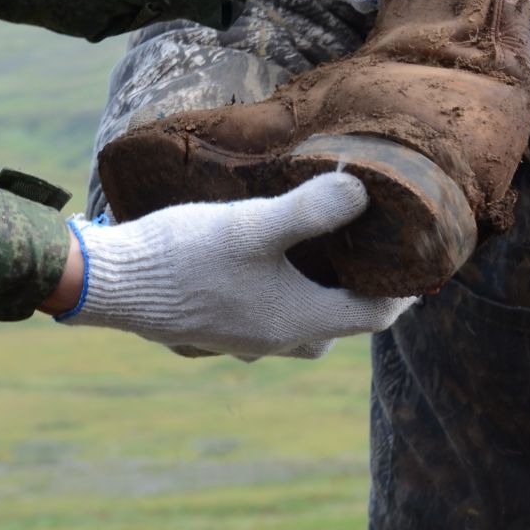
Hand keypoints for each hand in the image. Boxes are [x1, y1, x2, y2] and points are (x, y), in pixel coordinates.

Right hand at [49, 170, 413, 358]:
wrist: (112, 284)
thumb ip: (310, 210)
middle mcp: (274, 340)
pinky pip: (263, 322)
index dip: (401, 292)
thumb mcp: (254, 224)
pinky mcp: (211, 329)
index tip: (416, 264)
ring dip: (318, 300)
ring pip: (299, 328)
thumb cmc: (185, 256)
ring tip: (320, 258)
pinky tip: (261, 267)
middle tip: (370, 256)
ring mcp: (240, 340)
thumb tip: (362, 189)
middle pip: (338, 326)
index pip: (373, 316)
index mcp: (298, 320)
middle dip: (360, 297)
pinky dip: (278, 300)